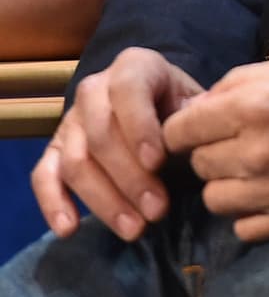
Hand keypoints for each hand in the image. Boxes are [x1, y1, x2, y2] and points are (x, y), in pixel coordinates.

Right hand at [32, 48, 204, 240]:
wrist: (159, 102)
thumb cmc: (180, 103)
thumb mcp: (194, 99)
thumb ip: (195, 113)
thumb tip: (197, 129)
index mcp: (133, 67)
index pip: (129, 91)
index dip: (140, 127)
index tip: (158, 162)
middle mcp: (95, 89)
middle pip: (101, 136)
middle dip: (130, 178)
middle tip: (157, 210)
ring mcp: (71, 120)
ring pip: (76, 162)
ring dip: (104, 200)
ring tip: (135, 228)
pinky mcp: (54, 150)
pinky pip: (44, 176)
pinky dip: (53, 203)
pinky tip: (69, 229)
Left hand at [160, 52, 268, 241]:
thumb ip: (245, 78)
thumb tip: (202, 103)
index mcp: (256, 105)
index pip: (180, 130)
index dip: (188, 128)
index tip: (204, 129)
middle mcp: (257, 150)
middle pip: (197, 164)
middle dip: (214, 152)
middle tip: (245, 144)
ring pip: (215, 199)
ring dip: (231, 185)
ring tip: (259, 170)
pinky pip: (243, 228)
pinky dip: (253, 213)